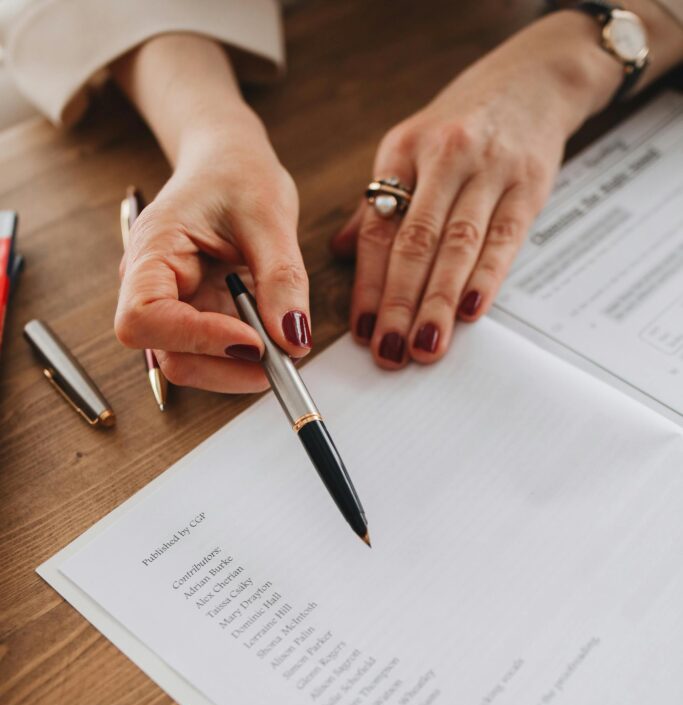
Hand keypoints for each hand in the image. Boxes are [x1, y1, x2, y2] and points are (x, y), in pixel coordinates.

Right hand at [113, 35, 310, 393]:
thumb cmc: (237, 175)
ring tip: (281, 341)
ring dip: (238, 369)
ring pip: (191, 366)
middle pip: (170, 356)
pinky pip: (212, 359)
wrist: (227, 164)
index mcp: (151, 250)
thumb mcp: (270, 218)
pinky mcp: (194, 322)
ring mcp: (171, 309)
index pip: (144, 319)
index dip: (197, 340)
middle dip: (226, 367)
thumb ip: (282, 280)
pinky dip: (244, 361)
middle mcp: (150, 287)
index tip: (254, 342)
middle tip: (283, 356)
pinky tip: (270, 336)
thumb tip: (293, 341)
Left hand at [332, 12, 622, 369]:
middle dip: (398, 304)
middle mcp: (443, 158)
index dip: (367, 286)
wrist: (534, 79)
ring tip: (425, 346)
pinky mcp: (529, 185)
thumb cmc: (465, 122)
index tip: (362, 331)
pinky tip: (471, 312)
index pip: (378, 230)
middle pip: (414, 243)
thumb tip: (343, 253)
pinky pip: (503, 239)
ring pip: (457, 247)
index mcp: (402, 151)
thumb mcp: (411, 148)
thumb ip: (380, 204)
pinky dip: (485, 278)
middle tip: (390, 352)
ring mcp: (488, 170)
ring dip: (438, 303)